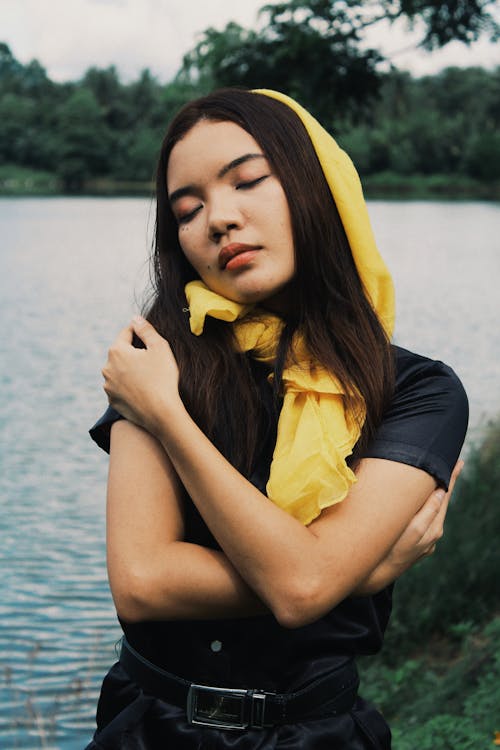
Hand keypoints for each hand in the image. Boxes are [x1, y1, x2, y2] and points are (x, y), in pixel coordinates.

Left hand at [102, 316, 181, 433]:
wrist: (161, 413)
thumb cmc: (163, 378)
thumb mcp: (160, 348)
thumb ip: (146, 330)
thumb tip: (135, 319)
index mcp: (117, 351)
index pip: (126, 333)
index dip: (139, 332)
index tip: (150, 337)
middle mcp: (107, 367)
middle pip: (121, 352)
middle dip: (134, 353)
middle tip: (153, 360)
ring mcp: (108, 386)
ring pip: (119, 370)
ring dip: (130, 369)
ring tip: (148, 376)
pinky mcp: (112, 401)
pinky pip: (120, 387)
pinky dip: (128, 386)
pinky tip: (143, 389)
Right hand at [386, 459, 463, 569]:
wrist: (375, 574)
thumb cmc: (391, 550)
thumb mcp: (412, 530)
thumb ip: (428, 512)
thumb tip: (441, 492)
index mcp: (434, 527)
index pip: (445, 495)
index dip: (451, 478)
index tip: (458, 462)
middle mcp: (433, 533)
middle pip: (442, 502)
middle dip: (447, 483)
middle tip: (455, 464)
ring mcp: (425, 539)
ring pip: (434, 510)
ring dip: (437, 494)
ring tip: (440, 479)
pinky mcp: (416, 542)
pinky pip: (425, 519)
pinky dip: (427, 507)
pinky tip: (423, 502)